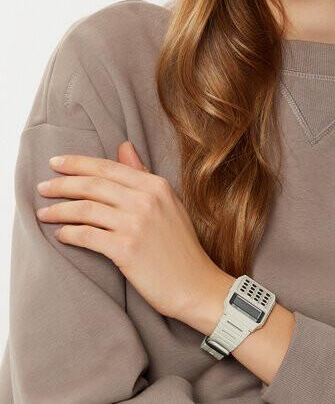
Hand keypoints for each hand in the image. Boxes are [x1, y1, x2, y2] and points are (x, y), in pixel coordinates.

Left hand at [36, 140, 221, 322]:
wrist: (195, 284)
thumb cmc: (180, 245)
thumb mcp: (167, 202)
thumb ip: (142, 174)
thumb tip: (124, 146)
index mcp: (156, 185)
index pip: (108, 167)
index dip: (78, 163)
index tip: (56, 163)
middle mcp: (146, 200)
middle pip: (93, 185)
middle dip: (62, 184)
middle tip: (42, 187)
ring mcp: (136, 224)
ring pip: (86, 209)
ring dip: (59, 210)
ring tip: (44, 213)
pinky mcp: (126, 250)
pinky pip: (87, 236)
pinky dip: (69, 233)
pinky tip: (61, 235)